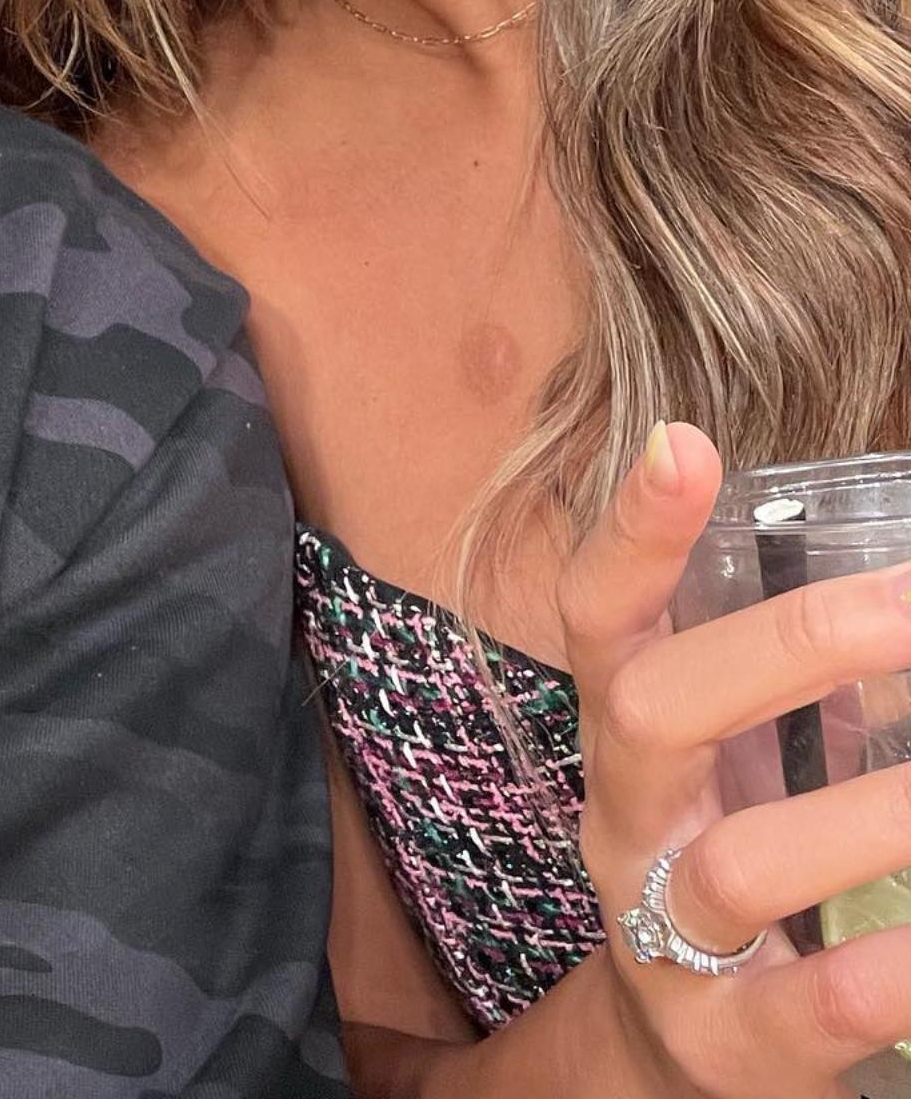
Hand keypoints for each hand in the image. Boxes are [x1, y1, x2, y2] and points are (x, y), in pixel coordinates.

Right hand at [562, 422, 910, 1097]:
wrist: (676, 1054)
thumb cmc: (728, 857)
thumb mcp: (728, 758)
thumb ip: (785, 674)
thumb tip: (890, 569)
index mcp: (624, 734)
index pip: (597, 612)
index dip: (630, 530)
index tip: (683, 442)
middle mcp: (624, 819)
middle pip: (651, 710)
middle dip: (786, 649)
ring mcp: (662, 938)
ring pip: (741, 866)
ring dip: (871, 816)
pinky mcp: (725, 1046)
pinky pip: (807, 1007)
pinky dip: (885, 971)